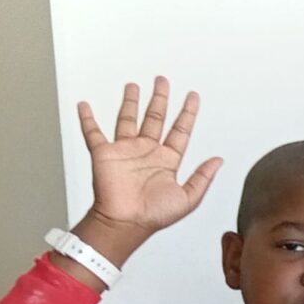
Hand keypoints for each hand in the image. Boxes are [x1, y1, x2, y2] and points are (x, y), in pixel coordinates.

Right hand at [76, 78, 222, 248]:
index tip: (193, 96)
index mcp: (167, 160)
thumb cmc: (154, 215)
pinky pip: (93, 132)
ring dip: (131, 102)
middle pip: (155, 118)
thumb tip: (219, 160)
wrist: (125, 222)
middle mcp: (146, 152)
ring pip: (128, 119)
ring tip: (134, 86)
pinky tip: (84, 105)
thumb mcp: (188, 198)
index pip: (180, 130)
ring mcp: (125, 151)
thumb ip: (203, 178)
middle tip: (163, 80)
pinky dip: (87, 118)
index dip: (187, 113)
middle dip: (160, 99)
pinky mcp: (104, 154)